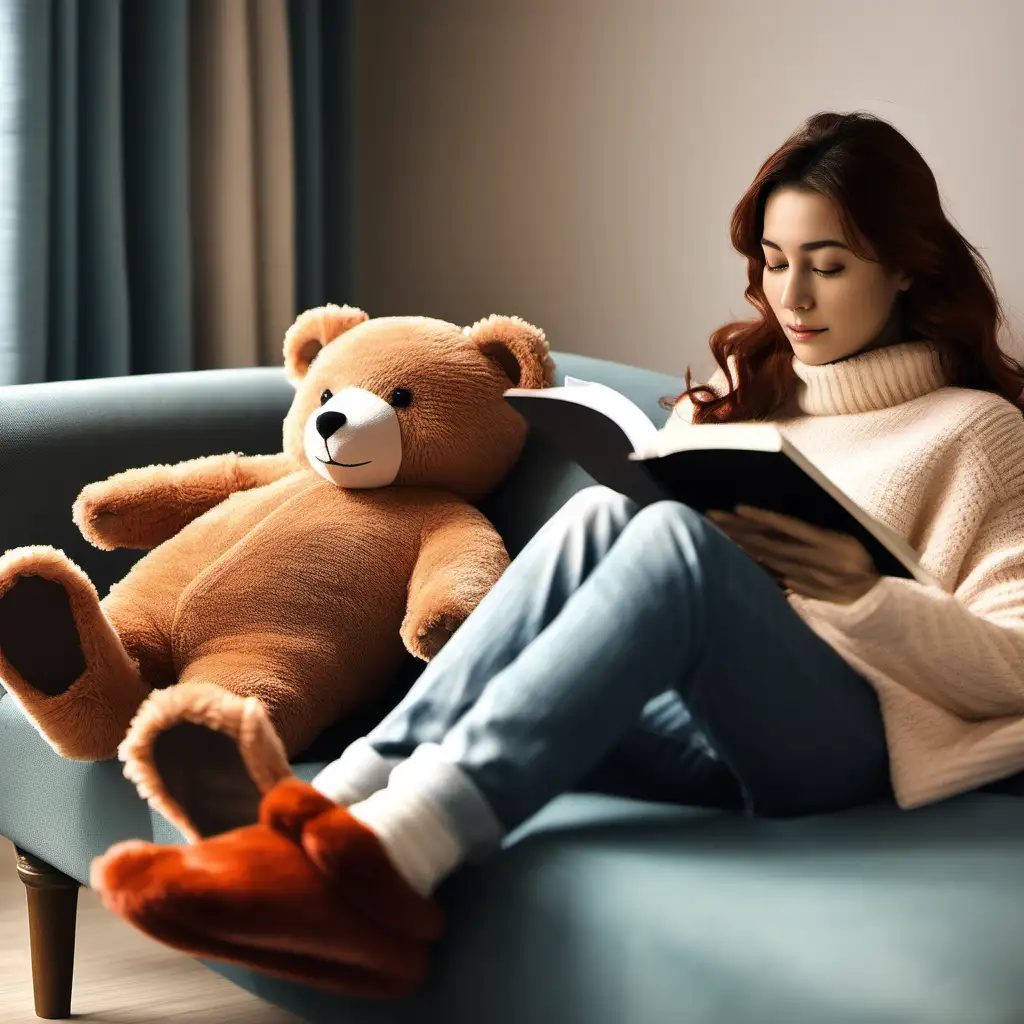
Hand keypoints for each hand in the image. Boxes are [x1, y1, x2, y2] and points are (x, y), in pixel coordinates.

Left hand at [705, 505, 880, 604]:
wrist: (872, 601)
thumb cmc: (858, 561)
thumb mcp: (845, 540)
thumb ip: (814, 532)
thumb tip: (776, 520)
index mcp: (831, 542)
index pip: (788, 527)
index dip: (762, 517)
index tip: (737, 508)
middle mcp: (816, 560)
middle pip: (770, 541)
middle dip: (739, 528)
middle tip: (713, 515)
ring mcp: (806, 577)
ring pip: (767, 558)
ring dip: (741, 544)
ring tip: (717, 531)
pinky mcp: (800, 589)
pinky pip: (772, 574)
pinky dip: (754, 563)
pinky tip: (735, 554)